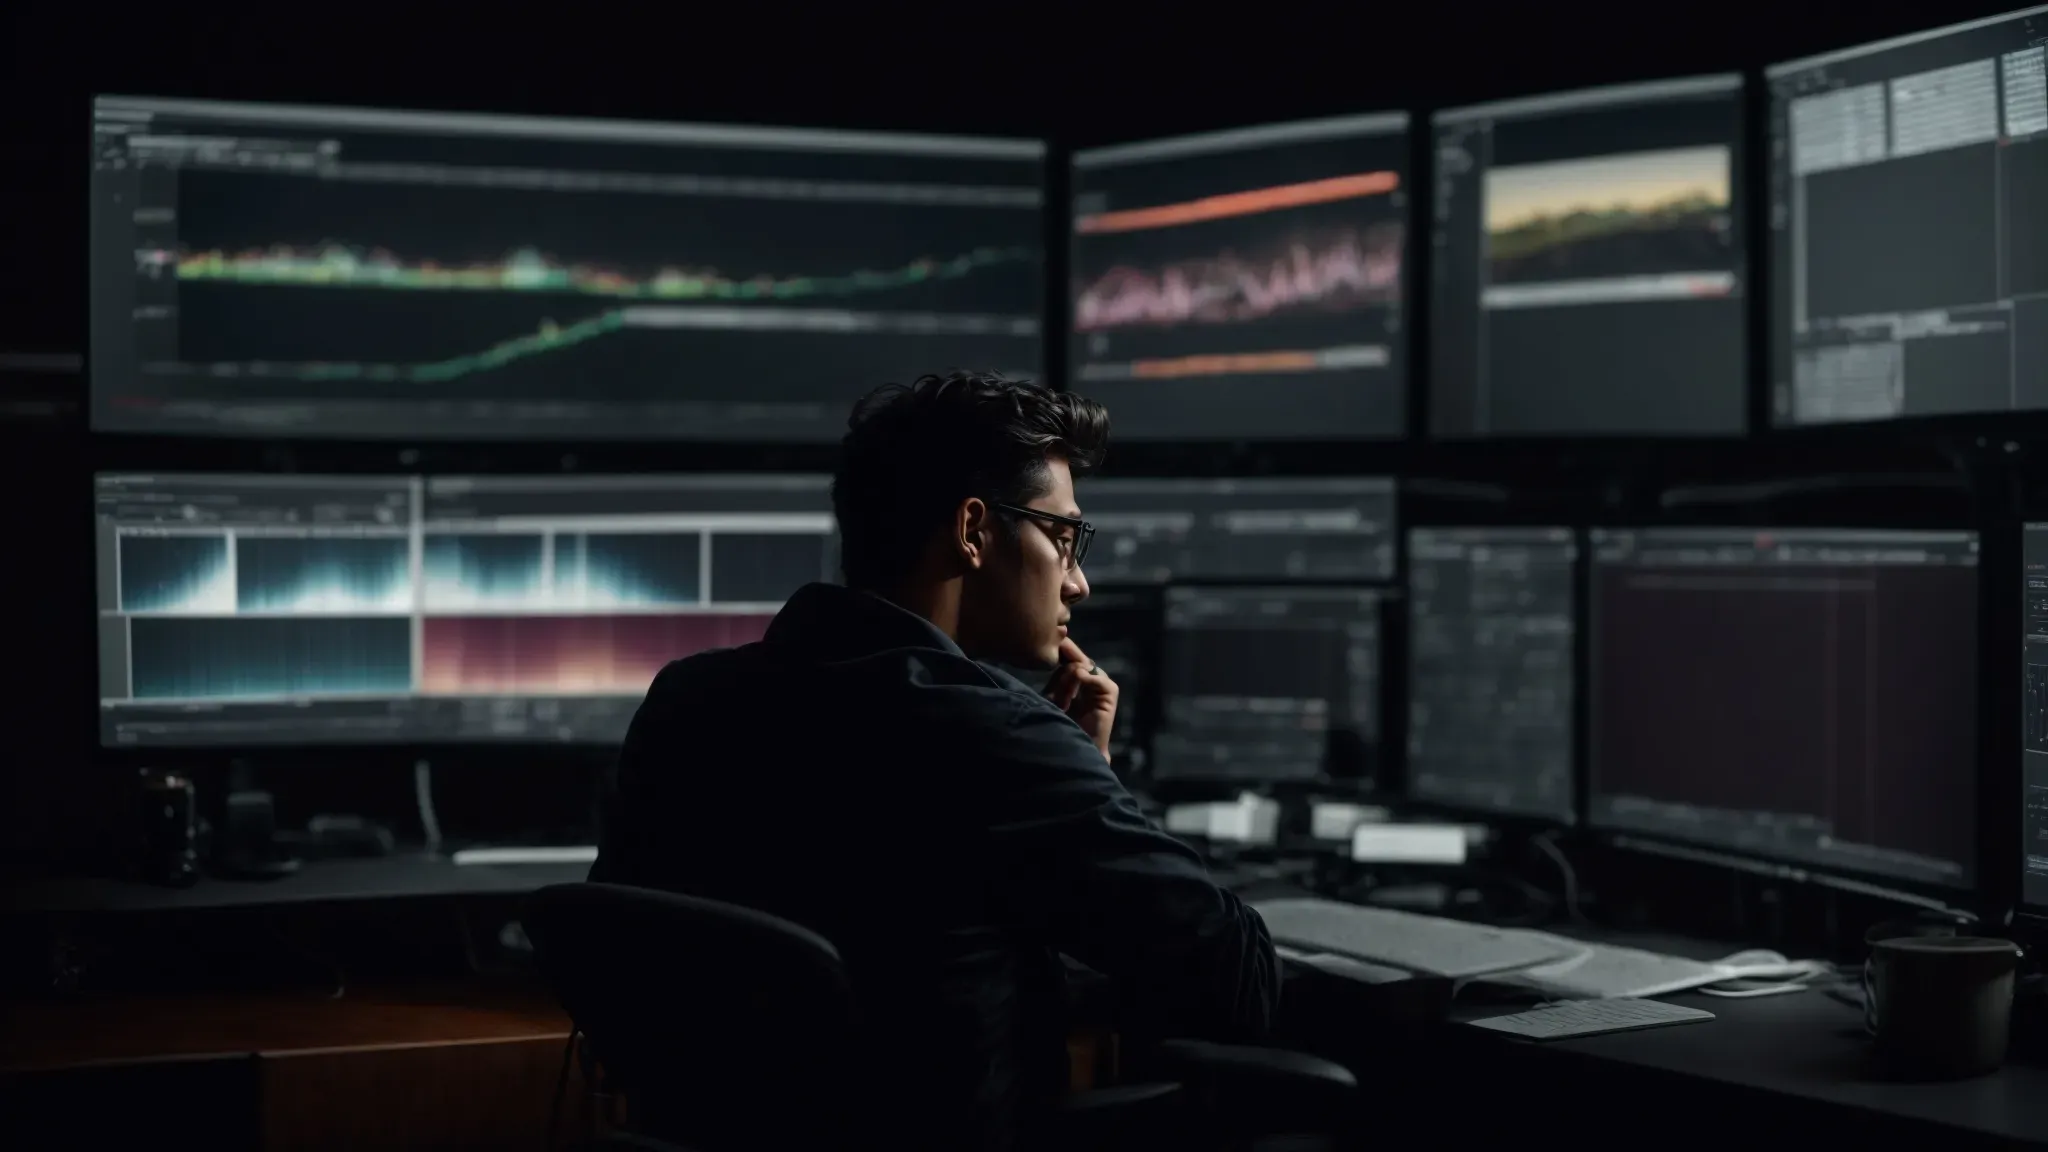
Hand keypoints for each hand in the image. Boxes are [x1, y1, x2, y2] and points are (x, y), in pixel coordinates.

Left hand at [1044, 637, 1118, 762]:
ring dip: (1072, 678)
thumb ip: (1058, 679)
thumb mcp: (1054, 698)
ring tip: (1063, 698)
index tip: (1053, 645)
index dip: (1063, 654)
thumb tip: (1062, 660)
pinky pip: (1101, 680)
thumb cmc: (1061, 726)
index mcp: (1076, 682)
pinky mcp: (1110, 696)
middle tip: (1058, 663)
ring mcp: (1100, 688)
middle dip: (1066, 663)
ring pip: (1087, 668)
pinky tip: (1077, 685)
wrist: (1074, 748)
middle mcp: (1089, 682)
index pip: (1071, 661)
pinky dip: (1088, 679)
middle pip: (1078, 662)